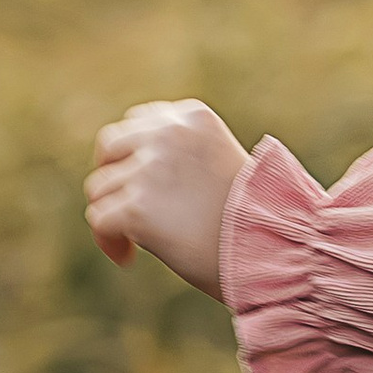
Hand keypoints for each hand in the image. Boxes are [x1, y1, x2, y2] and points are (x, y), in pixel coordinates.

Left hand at [85, 99, 249, 295]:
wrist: (272, 248)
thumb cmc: (255, 217)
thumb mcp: (219, 164)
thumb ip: (180, 155)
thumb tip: (128, 171)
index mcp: (193, 116)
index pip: (141, 122)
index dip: (137, 154)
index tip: (146, 183)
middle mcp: (168, 134)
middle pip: (110, 146)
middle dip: (114, 176)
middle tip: (127, 206)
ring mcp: (149, 170)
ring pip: (100, 187)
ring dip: (113, 213)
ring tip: (135, 240)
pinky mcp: (135, 207)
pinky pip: (99, 219)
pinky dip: (110, 241)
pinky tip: (128, 256)